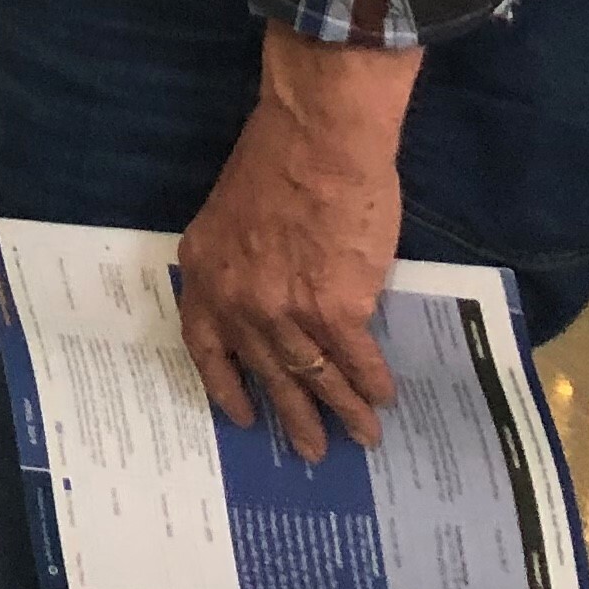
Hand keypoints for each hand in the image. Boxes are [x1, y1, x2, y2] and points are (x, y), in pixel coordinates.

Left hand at [175, 25, 421, 463]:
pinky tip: (383, 397)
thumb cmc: (276, 161)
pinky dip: (371, 382)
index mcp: (206, 271)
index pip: (205, 344)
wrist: (318, 139)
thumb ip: (240, 261)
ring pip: (313, 376)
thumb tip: (267, 298)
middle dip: (290, 415)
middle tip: (307, 449)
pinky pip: (356, 359)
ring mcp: (285, 310)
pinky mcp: (336, 309)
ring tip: (361, 438)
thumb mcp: (231, 213)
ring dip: (339, 412)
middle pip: (265, 372)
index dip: (223, 385)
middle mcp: (239, 300)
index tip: (240, 416)